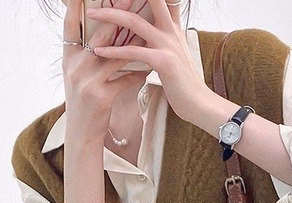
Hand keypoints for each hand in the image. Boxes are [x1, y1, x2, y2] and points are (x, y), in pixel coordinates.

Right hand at [62, 0, 148, 145]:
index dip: (77, 5)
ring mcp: (87, 82)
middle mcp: (75, 67)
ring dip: (134, 44)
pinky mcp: (101, 97)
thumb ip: (86, 55)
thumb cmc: (84, 102)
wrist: (82, 133)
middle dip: (116, 16)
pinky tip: (148, 68)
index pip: (70, 25)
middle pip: (99, 35)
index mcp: (68, 59)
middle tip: (131, 0)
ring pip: (115, 55)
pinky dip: (137, 73)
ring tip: (149, 31)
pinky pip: (125, 79)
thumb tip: (102, 34)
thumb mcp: (78, 76)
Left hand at [86, 0, 209, 121]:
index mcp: (173, 28)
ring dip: (110, 16)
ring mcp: (168, 45)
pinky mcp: (163, 62)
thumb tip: (149, 36)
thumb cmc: (184, 83)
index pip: (164, 0)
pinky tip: (99, 51)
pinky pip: (134, 52)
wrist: (198, 103)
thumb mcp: (176, 55)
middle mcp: (171, 31)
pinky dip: (114, 51)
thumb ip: (165, 41)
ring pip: (135, 22)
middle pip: (151, 0)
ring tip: (92, 14)